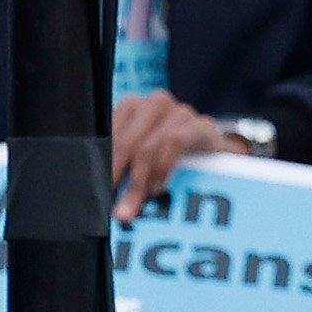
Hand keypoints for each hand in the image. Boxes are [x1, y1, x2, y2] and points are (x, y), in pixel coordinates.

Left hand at [107, 91, 258, 220]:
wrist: (213, 148)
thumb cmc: (168, 153)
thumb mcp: (137, 156)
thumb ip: (120, 167)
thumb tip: (99, 194)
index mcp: (132, 106)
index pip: (110, 135)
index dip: (101, 165)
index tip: (97, 192)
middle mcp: (155, 104)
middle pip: (127, 141)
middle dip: (118, 177)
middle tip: (114, 207)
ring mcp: (180, 112)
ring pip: (150, 144)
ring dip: (140, 179)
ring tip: (136, 203)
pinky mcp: (202, 125)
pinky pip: (176, 143)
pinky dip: (163, 168)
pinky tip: (157, 188)